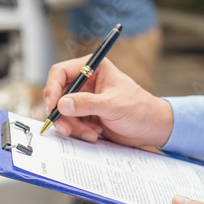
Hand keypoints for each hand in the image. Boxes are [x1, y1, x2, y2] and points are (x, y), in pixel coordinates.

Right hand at [43, 57, 173, 146]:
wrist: (151, 128)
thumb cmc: (139, 109)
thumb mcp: (113, 105)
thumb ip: (86, 104)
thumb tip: (62, 104)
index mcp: (93, 69)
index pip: (61, 72)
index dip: (52, 87)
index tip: (52, 105)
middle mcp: (86, 83)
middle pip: (58, 94)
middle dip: (61, 113)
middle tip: (66, 127)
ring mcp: (84, 100)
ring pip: (62, 112)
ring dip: (72, 126)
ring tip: (91, 133)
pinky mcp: (85, 116)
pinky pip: (70, 123)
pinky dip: (78, 131)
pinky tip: (94, 134)